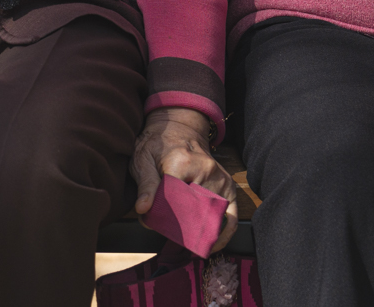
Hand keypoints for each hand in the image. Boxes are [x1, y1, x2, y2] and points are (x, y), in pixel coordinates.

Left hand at [130, 107, 239, 251]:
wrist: (179, 130)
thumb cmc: (158, 146)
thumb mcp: (143, 159)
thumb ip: (145, 184)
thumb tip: (143, 209)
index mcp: (182, 162)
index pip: (174, 201)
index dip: (161, 216)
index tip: (151, 221)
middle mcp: (206, 169)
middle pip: (194, 212)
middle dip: (180, 228)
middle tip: (168, 233)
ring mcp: (220, 178)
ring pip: (211, 217)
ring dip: (200, 232)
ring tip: (188, 242)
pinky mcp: (228, 186)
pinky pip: (231, 216)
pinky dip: (223, 233)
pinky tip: (213, 244)